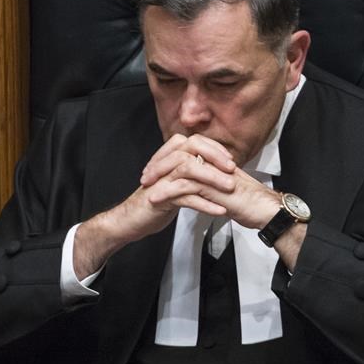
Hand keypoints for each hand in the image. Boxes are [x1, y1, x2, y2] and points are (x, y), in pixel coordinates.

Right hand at [72, 135, 236, 278]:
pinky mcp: (160, 198)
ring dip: (213, 179)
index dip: (213, 148)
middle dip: (214, 158)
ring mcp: (162, 180)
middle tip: (232, 170)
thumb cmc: (155, 202)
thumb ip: (190, 173)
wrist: (131, 221)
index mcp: (169, 159)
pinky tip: (219, 210)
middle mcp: (165, 165)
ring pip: (189, 171)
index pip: (194, 142)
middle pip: (191, 150)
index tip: (229, 160)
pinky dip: (205, 204)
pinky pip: (185, 197)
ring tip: (230, 188)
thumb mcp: (176, 183)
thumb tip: (212, 166)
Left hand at [141, 134, 306, 270]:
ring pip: (178, 166)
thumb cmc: (250, 203)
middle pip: (178, 153)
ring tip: (146, 188)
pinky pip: (185, 185)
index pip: (185, 150)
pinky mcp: (213, 187)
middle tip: (145, 177)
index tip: (155, 170)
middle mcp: (213, 162)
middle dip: (158, 164)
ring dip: (159, 177)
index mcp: (215, 160)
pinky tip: (155, 199)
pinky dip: (167, 192)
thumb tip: (196, 187)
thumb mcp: (224, 190)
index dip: (167, 158)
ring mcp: (213, 172)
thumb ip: (210, 184)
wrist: (267, 211)